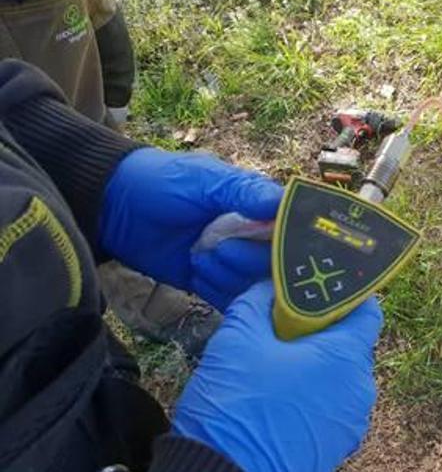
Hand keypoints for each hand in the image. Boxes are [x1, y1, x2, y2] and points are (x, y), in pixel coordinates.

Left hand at [100, 148, 282, 309]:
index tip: (276, 246)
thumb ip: (246, 192)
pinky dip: (216, 290)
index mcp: (258, 207)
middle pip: (275, 263)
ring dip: (227, 274)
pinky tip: (196, 274)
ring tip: (198, 258)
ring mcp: (233, 262)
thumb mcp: (206, 180)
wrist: (114, 208)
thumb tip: (285, 201)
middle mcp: (252, 237)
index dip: (288, 241)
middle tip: (219, 248)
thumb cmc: (164, 183)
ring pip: (253, 284)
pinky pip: (230, 298)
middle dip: (248, 259)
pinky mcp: (212, 283)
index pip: (290, 230)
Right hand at [172, 282, 381, 471]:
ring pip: (339, 377)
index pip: (367, 310)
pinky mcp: (336, 445)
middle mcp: (360, 389)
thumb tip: (268, 287)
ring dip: (314, 364)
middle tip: (282, 326)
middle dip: (319, 331)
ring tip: (274, 362)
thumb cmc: (235, 407)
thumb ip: (257, 302)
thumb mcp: (237, 340)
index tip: (317, 289)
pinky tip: (277, 394)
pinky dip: (311, 394)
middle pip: (350, 344)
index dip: (344, 295)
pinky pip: (330, 406)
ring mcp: (351, 422)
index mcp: (345, 357)